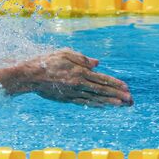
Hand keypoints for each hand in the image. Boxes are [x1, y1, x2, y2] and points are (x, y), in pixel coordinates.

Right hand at [0, 48, 132, 106]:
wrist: (29, 75)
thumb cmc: (45, 61)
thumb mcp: (64, 53)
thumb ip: (81, 58)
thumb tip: (97, 63)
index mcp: (79, 71)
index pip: (101, 78)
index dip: (114, 83)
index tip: (126, 87)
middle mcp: (78, 83)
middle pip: (101, 90)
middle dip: (116, 94)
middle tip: (129, 99)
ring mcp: (72, 93)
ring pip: (94, 98)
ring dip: (108, 102)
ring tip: (120, 105)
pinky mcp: (65, 98)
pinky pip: (83, 102)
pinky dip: (94, 104)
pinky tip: (102, 106)